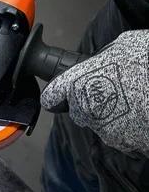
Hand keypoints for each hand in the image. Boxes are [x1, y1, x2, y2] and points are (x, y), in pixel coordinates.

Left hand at [41, 31, 148, 155]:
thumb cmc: (146, 62)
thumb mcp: (123, 46)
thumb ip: (103, 57)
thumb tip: (103, 60)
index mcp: (79, 84)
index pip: (52, 97)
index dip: (57, 95)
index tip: (60, 96)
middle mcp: (86, 110)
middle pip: (79, 112)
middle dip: (92, 104)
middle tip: (116, 91)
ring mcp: (105, 131)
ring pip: (102, 125)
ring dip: (113, 117)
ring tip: (136, 101)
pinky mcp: (125, 145)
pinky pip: (123, 138)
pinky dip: (130, 130)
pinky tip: (143, 115)